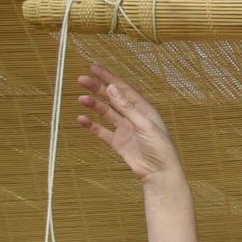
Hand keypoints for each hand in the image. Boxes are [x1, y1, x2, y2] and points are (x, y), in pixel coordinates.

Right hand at [76, 65, 182, 182]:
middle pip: (113, 98)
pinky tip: (81, 119)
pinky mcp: (119, 142)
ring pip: (106, 113)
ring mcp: (125, 129)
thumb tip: (111, 87)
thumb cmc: (159, 149)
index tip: (93, 68)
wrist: (159, 174)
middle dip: (97, 88)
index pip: (123, 89)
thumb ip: (127, 108)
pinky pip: (102, 131)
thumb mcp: (144, 125)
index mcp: (144, 110)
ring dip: (94, 105)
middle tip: (81, 80)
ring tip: (81, 99)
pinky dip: (92, 125)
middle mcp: (134, 117)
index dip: (108, 78)